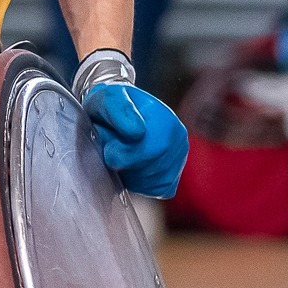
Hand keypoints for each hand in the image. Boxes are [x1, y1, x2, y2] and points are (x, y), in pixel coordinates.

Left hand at [82, 82, 187, 199]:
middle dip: (126, 166)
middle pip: (152, 169)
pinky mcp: (173, 175)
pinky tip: (131, 168)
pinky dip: (140, 184)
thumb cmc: (109, 106)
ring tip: (122, 156)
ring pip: (154, 182)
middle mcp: (179, 138)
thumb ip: (118, 110)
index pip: (152, 150)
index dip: (124, 156)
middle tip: (112, 153)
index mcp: (166, 119)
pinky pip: (157, 190)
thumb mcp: (108, 97)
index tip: (109, 149)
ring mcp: (179, 158)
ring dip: (130, 175)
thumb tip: (137, 132)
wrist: (114, 114)